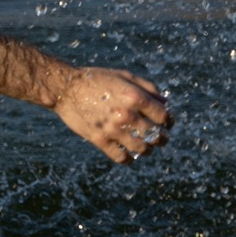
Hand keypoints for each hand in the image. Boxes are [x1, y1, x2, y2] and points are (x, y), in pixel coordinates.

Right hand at [55, 66, 172, 163]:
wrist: (66, 88)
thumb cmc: (97, 79)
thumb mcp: (125, 76)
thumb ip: (148, 88)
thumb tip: (165, 103)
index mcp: (135, 97)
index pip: (162, 116)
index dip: (169, 121)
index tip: (168, 123)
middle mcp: (126, 114)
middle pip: (155, 135)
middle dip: (162, 138)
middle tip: (162, 139)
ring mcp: (112, 129)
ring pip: (140, 149)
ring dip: (148, 150)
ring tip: (147, 148)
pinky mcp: (99, 140)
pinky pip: (120, 157)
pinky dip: (128, 160)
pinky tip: (129, 156)